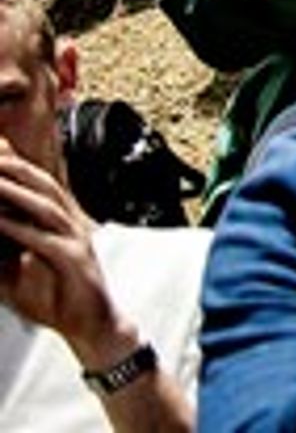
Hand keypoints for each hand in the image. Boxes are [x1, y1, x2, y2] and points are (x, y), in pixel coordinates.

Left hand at [0, 142, 126, 363]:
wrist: (91, 325)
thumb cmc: (53, 298)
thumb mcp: (16, 272)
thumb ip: (1, 253)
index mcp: (62, 219)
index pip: (39, 183)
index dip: (17, 164)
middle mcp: (71, 222)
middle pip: (44, 185)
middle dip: (15, 167)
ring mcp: (76, 239)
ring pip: (45, 206)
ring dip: (16, 192)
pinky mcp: (75, 260)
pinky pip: (44, 240)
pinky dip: (21, 230)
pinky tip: (2, 224)